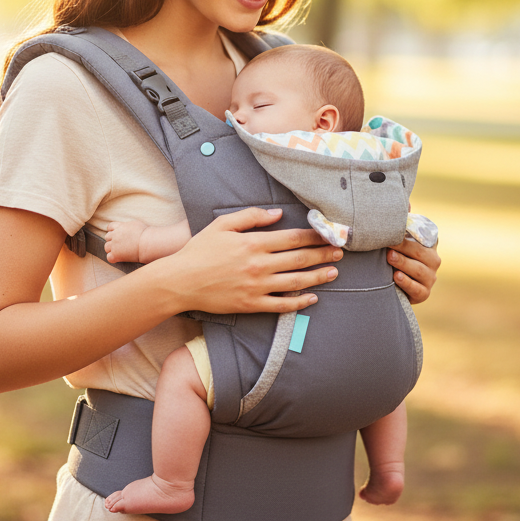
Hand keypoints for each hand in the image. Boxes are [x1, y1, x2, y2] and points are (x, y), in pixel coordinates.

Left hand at [105, 220, 146, 263]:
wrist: (147, 243)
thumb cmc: (145, 233)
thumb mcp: (135, 224)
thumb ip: (127, 226)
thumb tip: (127, 228)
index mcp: (120, 226)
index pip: (110, 227)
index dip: (112, 231)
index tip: (117, 235)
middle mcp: (115, 235)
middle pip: (107, 237)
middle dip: (112, 240)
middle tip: (120, 245)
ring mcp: (114, 245)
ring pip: (106, 247)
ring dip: (111, 249)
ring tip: (120, 252)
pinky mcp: (116, 255)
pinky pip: (109, 257)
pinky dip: (113, 258)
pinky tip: (119, 258)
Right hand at [159, 208, 341, 315]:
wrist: (179, 282)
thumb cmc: (199, 250)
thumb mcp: (222, 225)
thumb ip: (251, 216)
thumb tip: (277, 214)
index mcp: (253, 243)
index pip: (293, 238)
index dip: (315, 236)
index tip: (329, 234)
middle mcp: (259, 265)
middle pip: (300, 259)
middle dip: (323, 254)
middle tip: (340, 252)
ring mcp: (256, 287)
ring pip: (296, 282)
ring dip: (317, 277)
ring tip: (333, 272)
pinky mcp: (251, 305)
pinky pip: (281, 305)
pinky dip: (299, 303)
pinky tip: (312, 298)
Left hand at [387, 237, 439, 303]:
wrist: (399, 289)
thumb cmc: (398, 261)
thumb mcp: (401, 248)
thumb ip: (401, 236)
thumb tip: (392, 223)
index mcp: (429, 248)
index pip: (421, 239)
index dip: (407, 235)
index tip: (393, 232)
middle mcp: (433, 262)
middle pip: (420, 253)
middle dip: (403, 248)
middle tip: (389, 245)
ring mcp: (430, 279)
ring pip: (418, 270)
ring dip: (403, 263)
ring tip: (390, 258)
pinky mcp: (424, 294)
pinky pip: (417, 288)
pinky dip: (406, 282)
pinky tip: (396, 276)